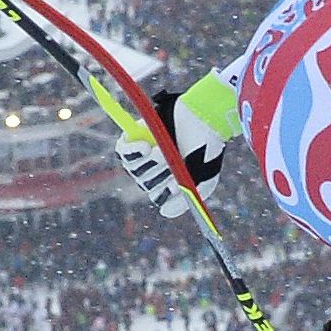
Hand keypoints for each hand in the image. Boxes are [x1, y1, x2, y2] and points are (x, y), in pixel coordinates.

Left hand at [115, 90, 227, 217]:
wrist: (204, 118)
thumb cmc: (207, 150)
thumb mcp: (202, 182)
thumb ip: (184, 201)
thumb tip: (164, 212)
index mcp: (171, 180)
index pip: (156, 195)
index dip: (162, 191)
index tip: (174, 182)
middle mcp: (156, 168)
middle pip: (145, 182)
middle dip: (157, 173)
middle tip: (170, 159)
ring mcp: (144, 152)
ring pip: (133, 169)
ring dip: (147, 163)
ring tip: (161, 150)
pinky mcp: (135, 136)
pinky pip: (123, 152)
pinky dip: (132, 151)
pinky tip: (145, 147)